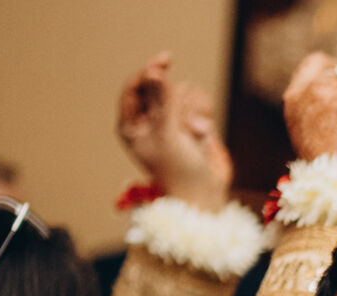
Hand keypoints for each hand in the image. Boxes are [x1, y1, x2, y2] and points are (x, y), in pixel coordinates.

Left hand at [116, 52, 232, 209]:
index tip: (164, 62)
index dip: (148, 73)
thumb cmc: (179, 171)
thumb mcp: (167, 133)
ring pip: (183, 92)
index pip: (134, 87)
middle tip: (184, 120)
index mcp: (131, 124)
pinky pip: (199, 101)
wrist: (205, 193)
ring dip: (192, 109)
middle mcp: (149, 119)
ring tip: (195, 132)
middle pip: (161, 87)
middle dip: (176, 101)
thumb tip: (154, 71)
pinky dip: (204, 113)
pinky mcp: (193, 121)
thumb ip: (162, 99)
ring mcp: (173, 120)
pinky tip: (203, 131)